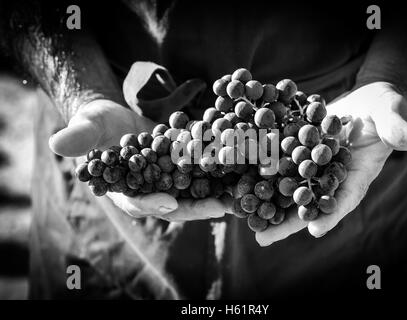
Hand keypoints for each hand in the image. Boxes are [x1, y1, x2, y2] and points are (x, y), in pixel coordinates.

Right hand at [49, 81, 229, 220]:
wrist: (118, 116)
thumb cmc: (98, 124)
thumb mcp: (88, 127)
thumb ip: (80, 138)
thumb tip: (58, 143)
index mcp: (126, 189)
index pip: (138, 201)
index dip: (151, 203)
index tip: (168, 203)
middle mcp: (152, 189)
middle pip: (174, 202)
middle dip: (196, 205)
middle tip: (218, 207)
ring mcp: (171, 178)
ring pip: (194, 189)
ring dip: (216, 193)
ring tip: (239, 195)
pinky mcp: (186, 164)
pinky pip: (204, 170)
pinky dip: (221, 171)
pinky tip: (240, 169)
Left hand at [256, 81, 406, 245]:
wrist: (365, 99)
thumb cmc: (384, 107)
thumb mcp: (392, 113)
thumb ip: (397, 127)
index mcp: (357, 174)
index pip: (346, 197)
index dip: (332, 213)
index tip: (315, 229)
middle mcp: (332, 176)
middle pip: (309, 203)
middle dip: (287, 222)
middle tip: (263, 239)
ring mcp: (313, 166)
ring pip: (289, 189)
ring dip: (268, 204)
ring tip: (244, 221)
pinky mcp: (299, 152)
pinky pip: (280, 165)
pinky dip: (263, 175)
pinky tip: (242, 184)